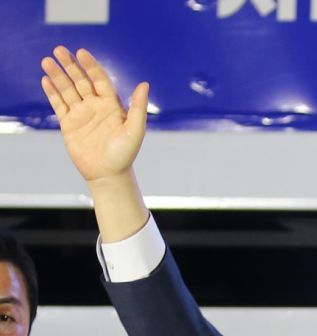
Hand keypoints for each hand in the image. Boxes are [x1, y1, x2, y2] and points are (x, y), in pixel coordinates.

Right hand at [41, 46, 147, 183]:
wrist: (108, 176)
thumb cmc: (124, 155)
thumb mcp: (135, 131)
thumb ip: (138, 107)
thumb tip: (144, 84)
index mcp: (111, 104)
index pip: (98, 79)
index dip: (90, 66)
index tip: (81, 53)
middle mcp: (95, 106)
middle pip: (80, 80)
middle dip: (70, 65)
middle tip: (59, 50)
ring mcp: (81, 114)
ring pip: (67, 90)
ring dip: (57, 75)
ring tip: (46, 61)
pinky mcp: (69, 124)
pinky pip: (59, 105)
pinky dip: (52, 93)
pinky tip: (45, 80)